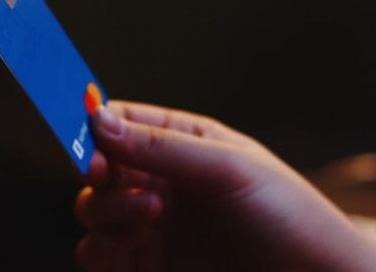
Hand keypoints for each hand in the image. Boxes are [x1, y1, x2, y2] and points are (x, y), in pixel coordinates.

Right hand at [75, 101, 375, 270]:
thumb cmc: (287, 214)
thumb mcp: (228, 168)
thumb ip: (160, 146)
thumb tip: (96, 118)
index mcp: (180, 143)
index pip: (118, 121)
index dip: (94, 126)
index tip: (88, 139)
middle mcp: (159, 181)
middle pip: (96, 168)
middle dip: (96, 173)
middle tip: (106, 178)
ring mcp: (150, 228)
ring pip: (91, 212)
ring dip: (104, 211)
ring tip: (150, 215)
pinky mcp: (146, 268)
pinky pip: (98, 256)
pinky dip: (103, 250)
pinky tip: (135, 245)